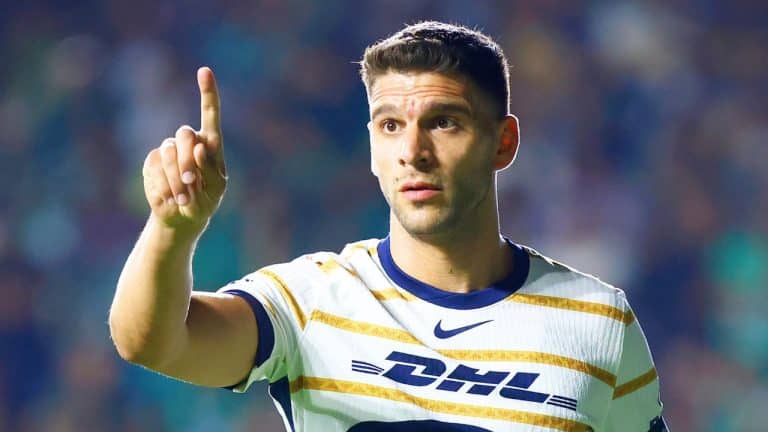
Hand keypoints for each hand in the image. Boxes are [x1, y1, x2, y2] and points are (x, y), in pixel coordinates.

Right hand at [142, 67, 227, 232]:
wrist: (182, 217)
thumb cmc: (204, 202)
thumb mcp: (214, 190)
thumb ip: (211, 169)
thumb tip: (199, 147)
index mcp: (210, 144)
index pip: (210, 113)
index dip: (207, 92)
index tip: (204, 70)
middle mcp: (188, 141)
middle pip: (185, 134)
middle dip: (188, 159)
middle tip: (192, 181)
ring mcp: (168, 150)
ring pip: (168, 152)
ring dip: (177, 177)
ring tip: (184, 198)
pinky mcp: (151, 162)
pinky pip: (155, 168)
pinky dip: (165, 186)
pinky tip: (171, 199)